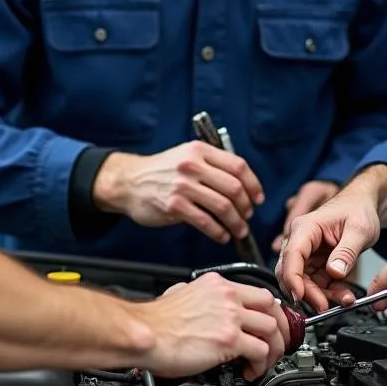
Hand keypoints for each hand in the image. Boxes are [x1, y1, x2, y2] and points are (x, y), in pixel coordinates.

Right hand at [93, 143, 264, 243]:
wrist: (128, 182)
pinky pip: (205, 222)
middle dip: (246, 206)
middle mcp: (192, 165)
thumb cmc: (161, 171)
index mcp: (200, 150)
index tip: (258, 198)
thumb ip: (212, 165)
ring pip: (223, 206)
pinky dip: (218, 232)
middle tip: (248, 216)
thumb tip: (243, 184)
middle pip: (234, 187)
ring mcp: (183, 186)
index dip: (253, 184)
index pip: (238, 166)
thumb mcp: (186, 156)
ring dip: (236, 222)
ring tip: (238, 230)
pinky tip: (221, 235)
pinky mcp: (174, 206)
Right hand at [136, 273, 289, 379]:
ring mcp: (230, 316)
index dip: (268, 312)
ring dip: (273, 350)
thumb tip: (199, 304)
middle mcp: (228, 296)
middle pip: (272, 307)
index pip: (258, 292)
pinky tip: (250, 371)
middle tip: (276, 344)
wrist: (145, 334)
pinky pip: (260, 351)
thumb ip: (198, 296)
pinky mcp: (228, 339)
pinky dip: (260, 365)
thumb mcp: (180, 294)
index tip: (268, 325)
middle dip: (280, 329)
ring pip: (272, 329)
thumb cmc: (157, 322)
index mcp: (218, 284)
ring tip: (263, 363)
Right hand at [276, 173, 384, 312]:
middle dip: (306, 293)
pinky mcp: (315, 263)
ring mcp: (307, 253)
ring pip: (303, 282)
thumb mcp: (360, 230)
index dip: (292, 278)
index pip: (291, 255)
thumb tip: (334, 272)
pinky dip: (329, 292)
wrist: (363, 206)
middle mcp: (301, 240)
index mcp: (305, 227)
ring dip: (321, 295)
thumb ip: (346, 252)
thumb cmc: (358, 209)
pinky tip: (344, 295)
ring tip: (345, 300)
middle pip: (291, 272)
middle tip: (325, 306)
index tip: (300, 297)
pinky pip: (316, 283)